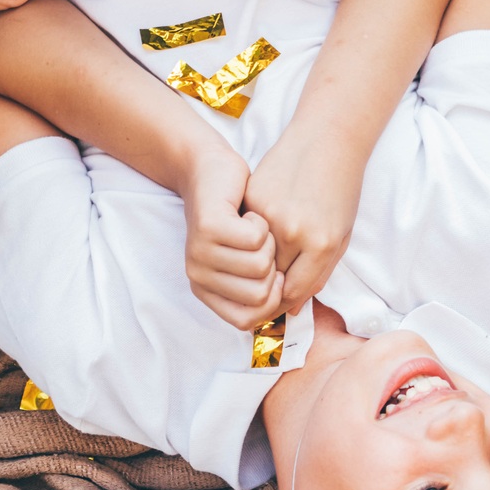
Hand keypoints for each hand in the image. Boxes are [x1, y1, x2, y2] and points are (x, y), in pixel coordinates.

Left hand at [180, 148, 282, 329]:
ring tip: (257, 225)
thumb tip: (291, 310)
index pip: (250, 319)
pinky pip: (254, 238)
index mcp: (208, 290)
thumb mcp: (249, 257)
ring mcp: (200, 253)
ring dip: (270, 242)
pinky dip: (260, 223)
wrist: (211, 170)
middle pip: (261, 296)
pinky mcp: (208, 226)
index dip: (276, 296)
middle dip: (275, 267)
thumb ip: (267, 285)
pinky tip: (249, 212)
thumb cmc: (238, 216)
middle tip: (263, 242)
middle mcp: (198, 277)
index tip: (276, 267)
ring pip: (261, 266)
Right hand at [242, 128, 364, 317]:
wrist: (327, 141)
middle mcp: (293, 232)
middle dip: (271, 288)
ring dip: (259, 265)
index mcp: (321, 244)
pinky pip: (247, 233)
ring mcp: (270, 214)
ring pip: (255, 258)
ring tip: (265, 264)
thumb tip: (294, 307)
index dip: (287, 302)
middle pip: (272, 279)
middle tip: (270, 288)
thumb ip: (319, 273)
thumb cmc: (341, 189)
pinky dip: (251, 240)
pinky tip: (258, 237)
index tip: (283, 302)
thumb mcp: (341, 235)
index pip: (294, 291)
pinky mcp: (253, 199)